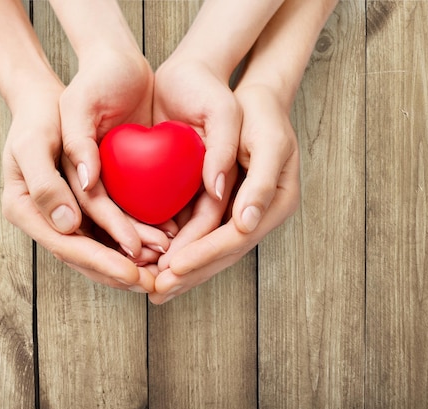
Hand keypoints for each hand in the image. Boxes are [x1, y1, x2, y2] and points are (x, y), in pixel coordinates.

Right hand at [0, 79, 155, 292]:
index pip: (66, 245)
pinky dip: (132, 240)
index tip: (132, 273)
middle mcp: (45, 219)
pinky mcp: (83, 206)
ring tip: (162, 269)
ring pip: (100, 248)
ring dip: (131, 262)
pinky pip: (108, 230)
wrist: (47, 100)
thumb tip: (68, 225)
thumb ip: (45, 184)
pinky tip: (158, 245)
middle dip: (120, 272)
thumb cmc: (38, 116)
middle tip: (154, 285)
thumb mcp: (33, 143)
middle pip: (84, 256)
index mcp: (24, 209)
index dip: (100, 262)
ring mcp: (64, 215)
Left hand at [149, 84, 299, 303]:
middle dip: (190, 274)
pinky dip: (180, 250)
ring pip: (209, 250)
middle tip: (157, 292)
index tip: (174, 268)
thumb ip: (260, 182)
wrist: (253, 98)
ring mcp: (239, 213)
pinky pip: (200, 234)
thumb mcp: (268, 141)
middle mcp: (257, 215)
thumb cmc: (262, 114)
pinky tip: (157, 262)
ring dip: (183, 272)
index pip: (236, 239)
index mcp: (274, 204)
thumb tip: (246, 223)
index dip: (205, 255)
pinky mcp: (221, 206)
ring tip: (154, 289)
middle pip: (222, 254)